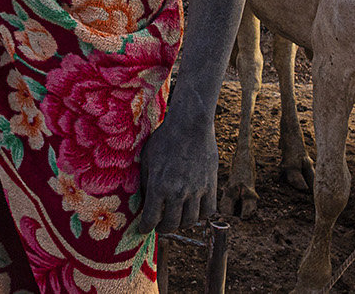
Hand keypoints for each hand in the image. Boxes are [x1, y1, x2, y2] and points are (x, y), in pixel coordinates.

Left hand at [136, 109, 217, 234]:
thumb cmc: (164, 140)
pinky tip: (193, 209)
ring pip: (190, 221)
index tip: (144, 229)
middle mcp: (177, 192)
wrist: (190, 125)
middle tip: (160, 225)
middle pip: (171, 225)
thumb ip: (145, 183)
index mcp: (158, 186)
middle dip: (163, 228)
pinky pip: (208, 211)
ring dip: (181, 223)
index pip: (151, 219)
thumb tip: (144, 201)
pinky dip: (200, 214)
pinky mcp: (210, 186)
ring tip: (176, 218)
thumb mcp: (147, 159)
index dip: (145, 228)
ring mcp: (196, 190)